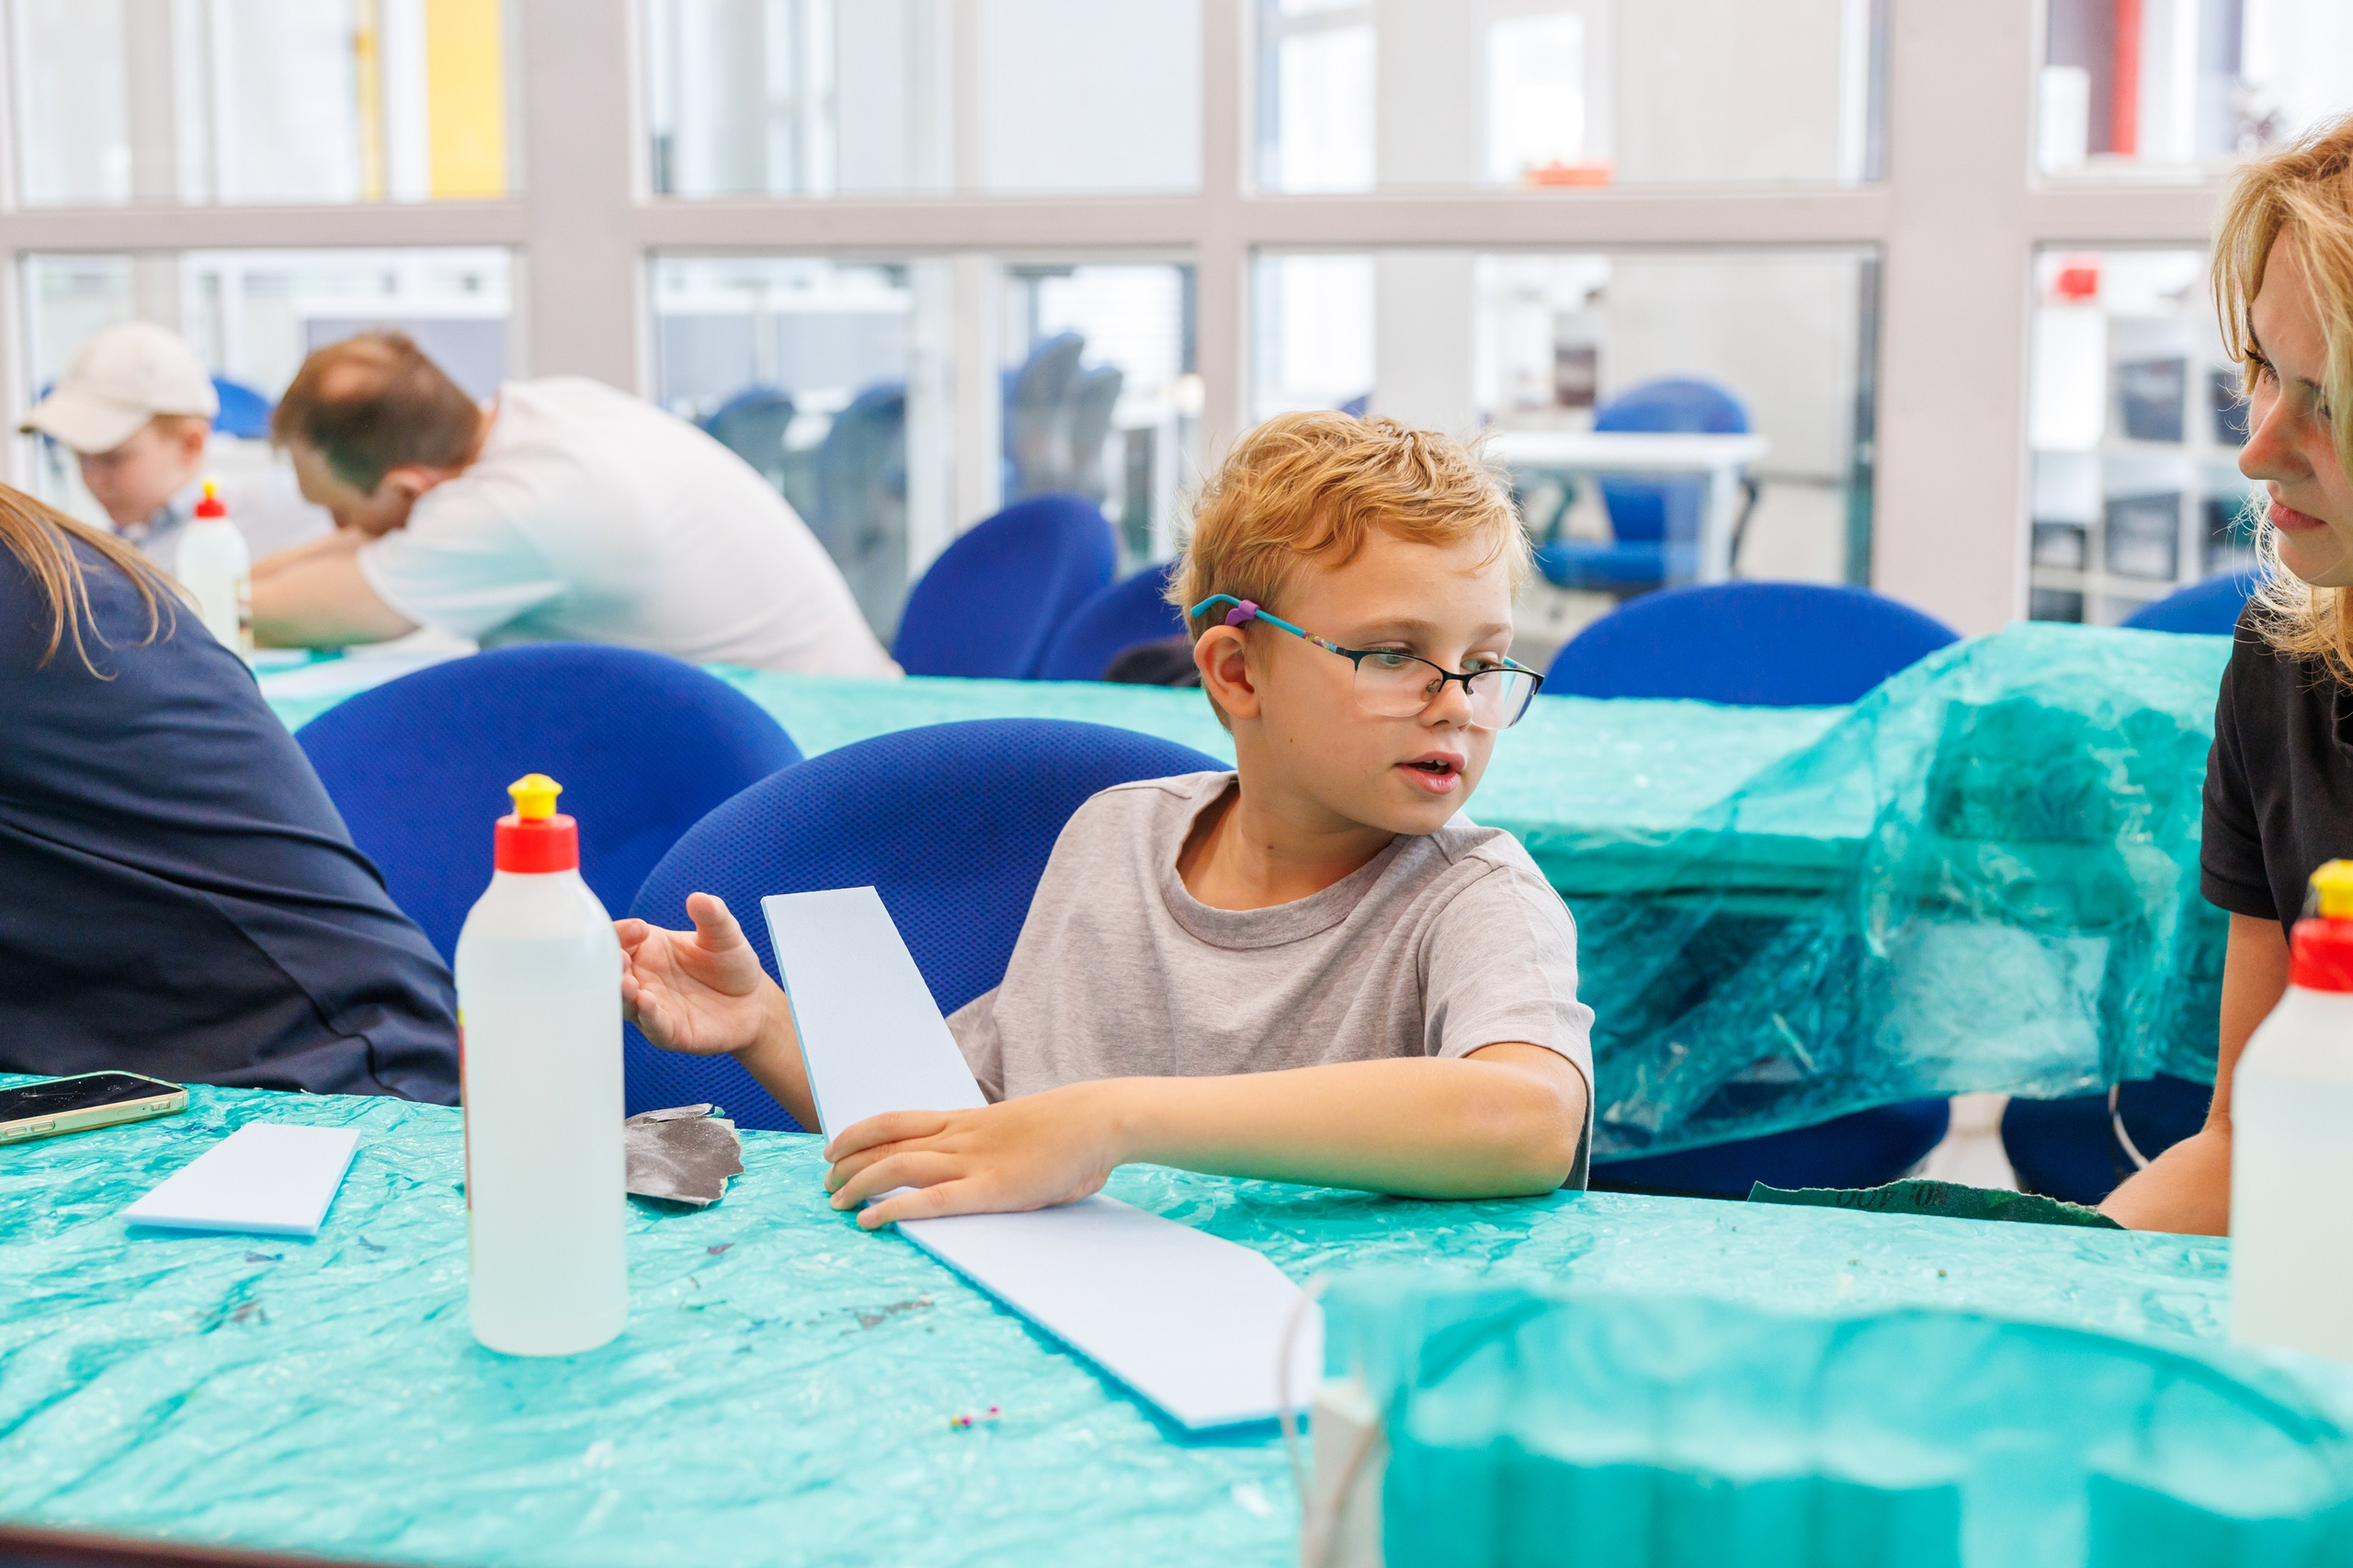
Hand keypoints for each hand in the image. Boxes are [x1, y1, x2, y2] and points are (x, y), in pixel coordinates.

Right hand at [616, 893, 776, 1057]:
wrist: (752, 1003)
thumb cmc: (730, 965)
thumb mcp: (725, 935)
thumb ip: (713, 916)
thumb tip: (699, 898)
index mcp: (647, 949)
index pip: (619, 938)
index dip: (622, 932)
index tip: (640, 929)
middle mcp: (642, 978)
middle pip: (612, 972)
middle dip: (611, 965)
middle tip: (619, 958)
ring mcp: (651, 1006)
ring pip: (624, 1002)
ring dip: (622, 993)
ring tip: (627, 983)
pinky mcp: (667, 1031)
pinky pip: (651, 1025)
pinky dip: (647, 1015)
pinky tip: (647, 1002)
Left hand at [822, 1082, 1126, 1228]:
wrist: (1101, 1118)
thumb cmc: (1073, 1129)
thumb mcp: (1023, 1132)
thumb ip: (1000, 1148)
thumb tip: (998, 1166)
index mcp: (967, 1121)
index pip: (897, 1120)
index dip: (859, 1133)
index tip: (834, 1149)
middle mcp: (960, 1137)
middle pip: (886, 1141)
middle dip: (847, 1161)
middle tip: (825, 1181)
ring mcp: (973, 1161)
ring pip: (897, 1164)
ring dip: (858, 1182)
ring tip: (834, 1202)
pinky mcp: (991, 1190)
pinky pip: (931, 1200)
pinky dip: (894, 1208)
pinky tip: (870, 1220)